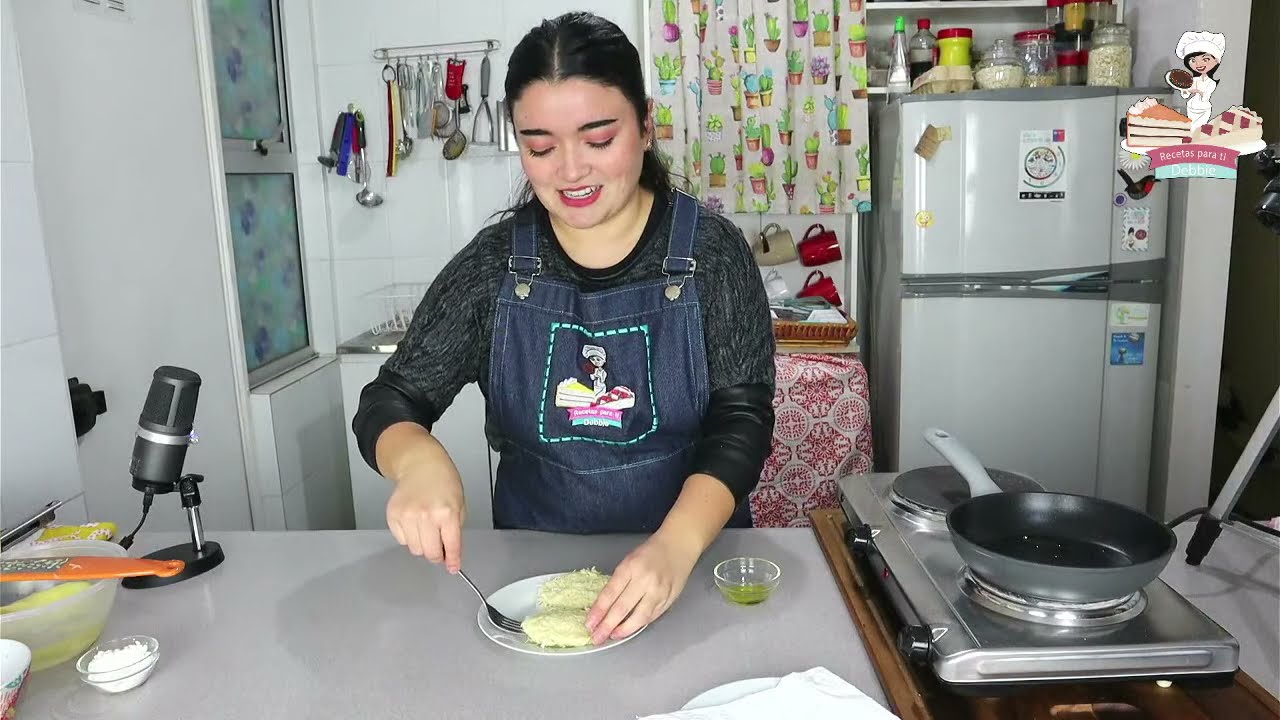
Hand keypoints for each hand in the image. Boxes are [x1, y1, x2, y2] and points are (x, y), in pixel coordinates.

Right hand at [383, 431, 466, 572]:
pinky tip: (415, 521)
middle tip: (439, 546)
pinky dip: (409, 536)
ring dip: (422, 544)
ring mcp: (407, 516)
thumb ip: (455, 532)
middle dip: (437, 554)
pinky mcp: (393, 516)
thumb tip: (450, 556)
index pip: (450, 546)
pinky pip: (401, 540)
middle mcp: (426, 516)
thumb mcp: (460, 505)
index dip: (452, 561)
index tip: (452, 568)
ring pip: (414, 549)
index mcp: (446, 513)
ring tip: (427, 528)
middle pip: (430, 553)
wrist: (421, 464)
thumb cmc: (443, 482)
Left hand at [585, 530, 699, 643]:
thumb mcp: (629, 561)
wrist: (678, 545)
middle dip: (607, 625)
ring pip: (639, 617)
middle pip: (623, 608)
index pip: (610, 593)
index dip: (599, 611)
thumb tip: (603, 606)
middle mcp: (645, 580)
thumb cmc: (650, 552)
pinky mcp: (669, 599)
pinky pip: (652, 616)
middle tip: (597, 638)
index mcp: (630, 567)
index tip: (589, 624)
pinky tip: (630, 629)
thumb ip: (618, 582)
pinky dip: (639, 624)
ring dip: (624, 630)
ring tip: (613, 636)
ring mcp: (659, 591)